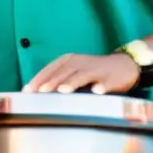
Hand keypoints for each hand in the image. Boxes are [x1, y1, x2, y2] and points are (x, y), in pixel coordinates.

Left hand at [23, 52, 139, 94]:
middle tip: (41, 91)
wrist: (124, 65)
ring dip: (73, 82)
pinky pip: (106, 82)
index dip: (39, 79)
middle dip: (52, 82)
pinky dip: (102, 86)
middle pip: (64, 72)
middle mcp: (80, 63)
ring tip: (64, 90)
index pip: (51, 69)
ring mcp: (96, 70)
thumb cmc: (92, 72)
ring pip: (83, 75)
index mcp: (68, 60)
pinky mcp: (111, 77)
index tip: (27, 91)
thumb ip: (56, 80)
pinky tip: (97, 91)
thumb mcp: (73, 72)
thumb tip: (34, 93)